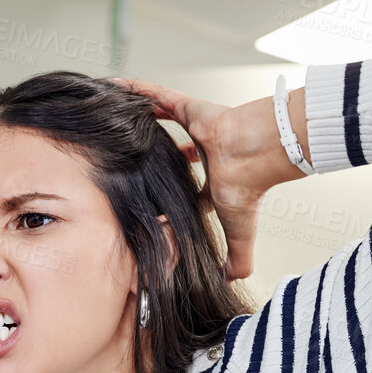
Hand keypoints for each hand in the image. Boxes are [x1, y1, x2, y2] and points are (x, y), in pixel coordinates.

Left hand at [108, 77, 305, 280]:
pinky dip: (137, 91)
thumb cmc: (249, 186)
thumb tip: (233, 283)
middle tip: (125, 158)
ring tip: (113, 120)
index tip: (152, 199)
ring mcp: (195, 128)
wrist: (259, 154)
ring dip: (139, 119)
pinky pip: (158, 97)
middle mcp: (201, 151)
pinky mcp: (189, 108)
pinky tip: (115, 88)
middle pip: (168, 152)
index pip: (184, 184)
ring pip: (161, 122)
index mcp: (211, 178)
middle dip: (150, 154)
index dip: (169, 191)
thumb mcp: (240, 231)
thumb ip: (239, 259)